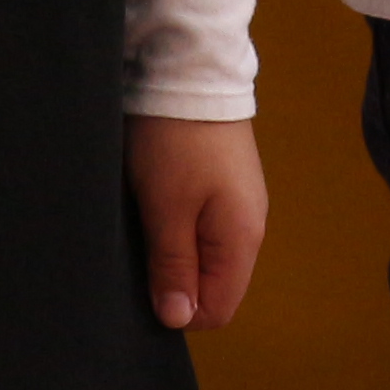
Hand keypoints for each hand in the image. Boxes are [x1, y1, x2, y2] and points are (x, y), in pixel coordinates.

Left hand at [130, 115, 266, 332]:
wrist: (188, 70)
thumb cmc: (175, 141)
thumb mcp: (166, 210)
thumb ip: (174, 267)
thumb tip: (179, 319)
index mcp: (242, 239)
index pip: (218, 310)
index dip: (180, 310)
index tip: (146, 283)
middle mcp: (249, 226)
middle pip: (214, 285)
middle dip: (175, 282)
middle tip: (140, 252)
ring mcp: (238, 203)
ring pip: (205, 256)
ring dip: (173, 253)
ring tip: (145, 224)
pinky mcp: (223, 184)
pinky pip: (202, 228)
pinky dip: (177, 227)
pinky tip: (155, 204)